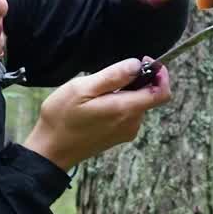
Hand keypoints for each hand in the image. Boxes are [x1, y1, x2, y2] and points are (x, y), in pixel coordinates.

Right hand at [21, 57, 171, 171]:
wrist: (50, 151)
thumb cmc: (62, 118)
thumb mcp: (82, 89)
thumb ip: (113, 76)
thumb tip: (136, 65)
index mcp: (125, 110)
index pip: (162, 93)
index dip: (160, 75)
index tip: (146, 62)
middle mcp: (132, 123)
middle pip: (149, 96)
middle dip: (136, 81)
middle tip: (109, 76)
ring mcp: (126, 132)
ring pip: (136, 104)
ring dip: (124, 93)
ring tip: (96, 93)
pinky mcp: (118, 136)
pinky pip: (127, 114)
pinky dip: (118, 104)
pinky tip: (95, 105)